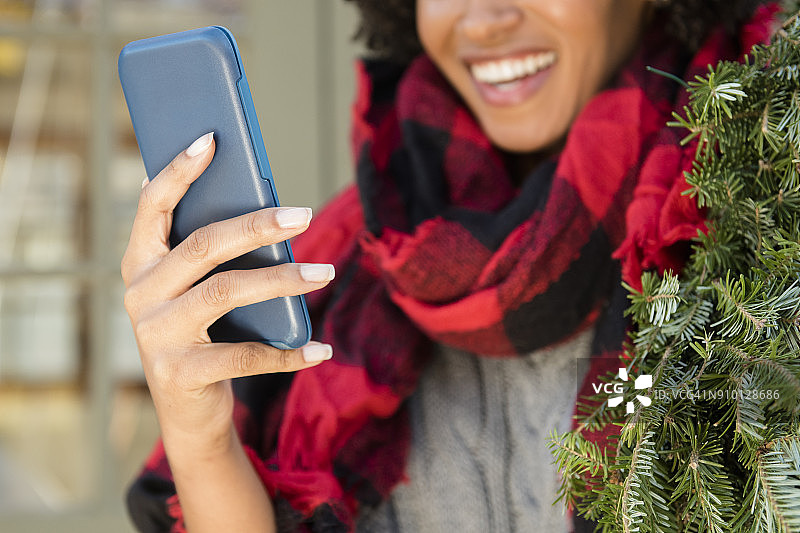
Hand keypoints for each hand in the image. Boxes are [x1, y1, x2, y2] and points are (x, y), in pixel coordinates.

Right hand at [121, 132, 333, 451]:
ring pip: (227, 292)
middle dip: (257, 225)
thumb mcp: (194, 290)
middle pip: (204, 246)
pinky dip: (289, 353)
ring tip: (326, 272)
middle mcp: (140, 296)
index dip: (178, 171)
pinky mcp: (181, 374)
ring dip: (283, 280)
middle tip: (304, 214)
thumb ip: (208, 251)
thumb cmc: (199, 333)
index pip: (152, 207)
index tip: (211, 139)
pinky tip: (320, 348)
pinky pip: (247, 356)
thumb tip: (252, 198)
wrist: (187, 411)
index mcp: (139, 265)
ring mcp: (156, 335)